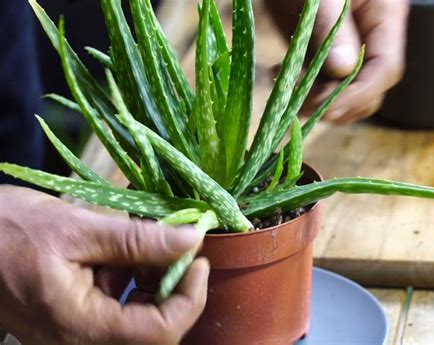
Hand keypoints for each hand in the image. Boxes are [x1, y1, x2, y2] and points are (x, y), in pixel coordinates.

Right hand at [0, 186, 208, 344]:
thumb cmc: (10, 230)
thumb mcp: (78, 229)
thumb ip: (137, 239)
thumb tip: (191, 238)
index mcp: (81, 328)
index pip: (161, 331)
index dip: (191, 296)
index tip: (198, 259)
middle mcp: (80, 341)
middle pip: (153, 327)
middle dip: (173, 285)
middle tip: (176, 245)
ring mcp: (76, 332)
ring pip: (138, 316)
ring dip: (153, 278)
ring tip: (149, 242)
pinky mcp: (73, 317)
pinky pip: (117, 305)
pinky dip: (131, 277)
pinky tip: (125, 249)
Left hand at [265, 0, 408, 123]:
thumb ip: (331, 28)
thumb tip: (343, 70)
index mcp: (384, 15)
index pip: (386, 68)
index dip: (361, 94)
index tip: (330, 108)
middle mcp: (369, 36)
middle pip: (370, 86)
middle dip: (341, 103)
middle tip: (305, 106)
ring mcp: (346, 46)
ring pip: (345, 89)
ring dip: (319, 101)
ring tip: (289, 93)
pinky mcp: (322, 50)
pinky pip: (321, 80)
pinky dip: (303, 88)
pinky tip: (279, 76)